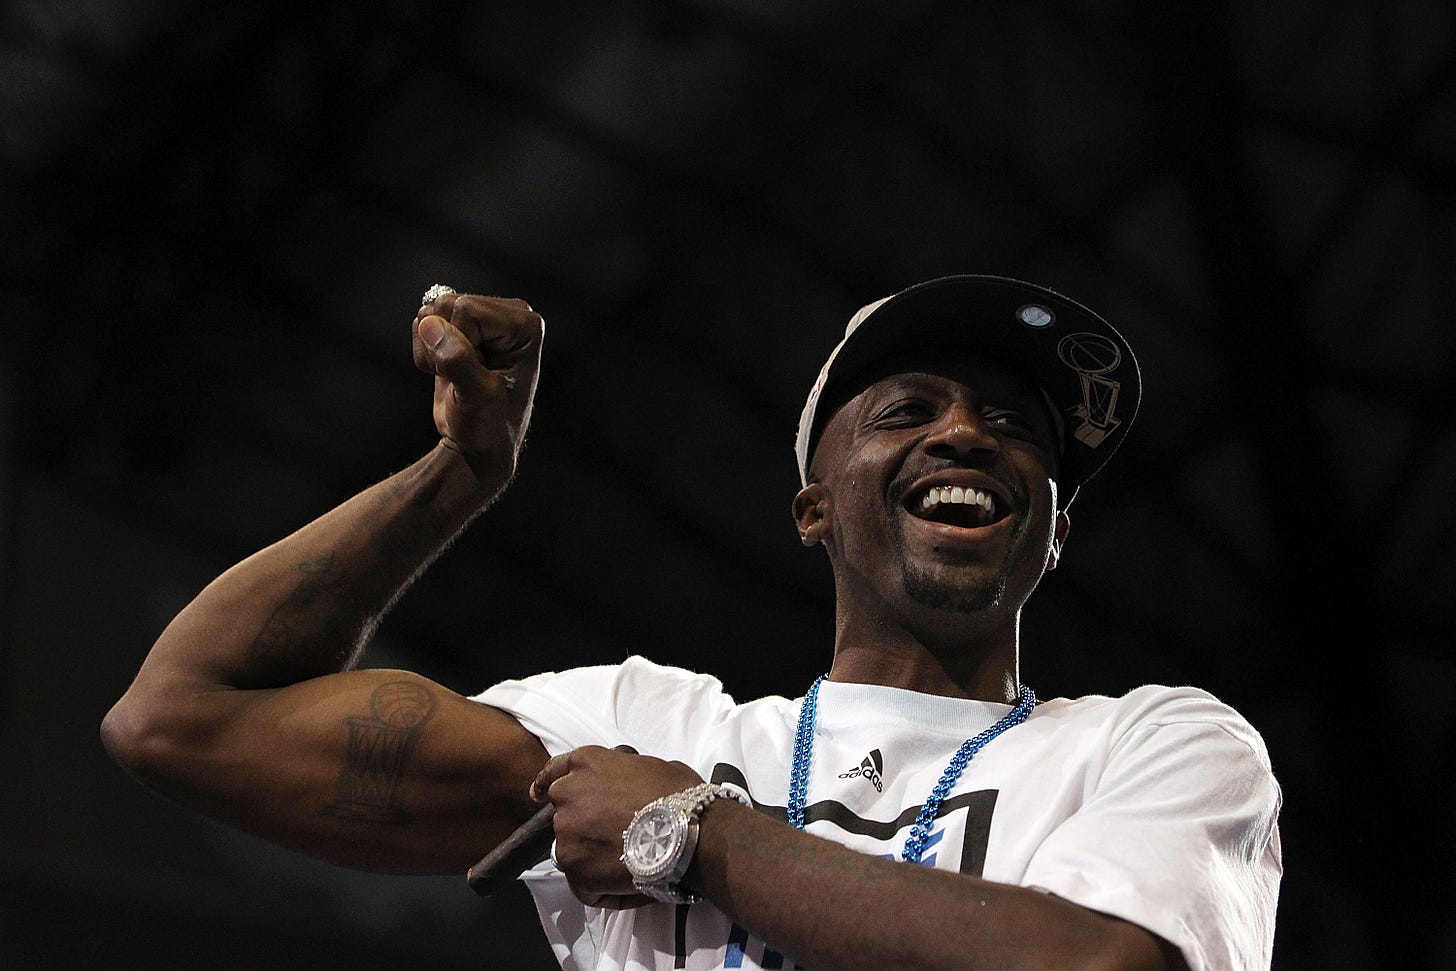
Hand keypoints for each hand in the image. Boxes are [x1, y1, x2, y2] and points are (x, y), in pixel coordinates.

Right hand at [412, 292, 543, 491]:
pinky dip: (426, 349)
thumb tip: (429, 324)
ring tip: (456, 376)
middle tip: (463, 377)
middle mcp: (509, 314)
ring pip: (432, 311)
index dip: (459, 343)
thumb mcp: (477, 397)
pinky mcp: (462, 325)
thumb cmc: (488, 426)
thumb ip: (457, 360)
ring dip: (432, 348)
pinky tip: (447, 371)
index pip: (467, 310)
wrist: (478, 445)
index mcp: (525, 324)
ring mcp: (485, 318)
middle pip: (447, 304)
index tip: (476, 376)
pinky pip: (424, 321)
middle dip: (443, 344)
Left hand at [532, 745, 701, 906]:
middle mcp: (567, 793)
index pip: (554, 770)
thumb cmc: (678, 796)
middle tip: (608, 836)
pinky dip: (600, 888)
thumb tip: (632, 787)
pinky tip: (626, 884)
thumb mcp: (650, 765)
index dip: (546, 783)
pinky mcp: (573, 867)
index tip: (539, 794)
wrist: (685, 832)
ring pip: (571, 849)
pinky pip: (582, 883)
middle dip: (579, 823)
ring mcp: (566, 831)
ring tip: (625, 864)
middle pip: (561, 811)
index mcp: (586, 762)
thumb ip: (625, 773)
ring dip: (591, 857)